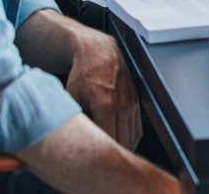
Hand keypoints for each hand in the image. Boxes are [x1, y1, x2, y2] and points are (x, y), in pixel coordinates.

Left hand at [65, 30, 141, 149]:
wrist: (99, 51)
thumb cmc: (83, 73)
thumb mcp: (71, 96)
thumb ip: (75, 119)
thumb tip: (71, 136)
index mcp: (105, 105)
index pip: (108, 140)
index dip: (101, 152)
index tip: (93, 156)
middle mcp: (123, 105)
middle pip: (124, 142)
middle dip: (113, 152)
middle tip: (102, 158)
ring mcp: (132, 102)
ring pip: (134, 136)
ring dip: (124, 146)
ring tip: (111, 152)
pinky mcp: (137, 100)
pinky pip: (138, 126)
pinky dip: (131, 136)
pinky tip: (121, 139)